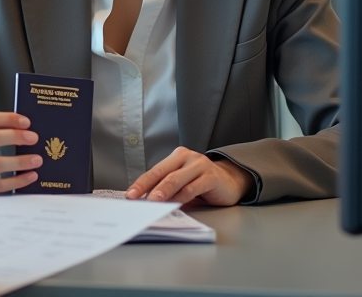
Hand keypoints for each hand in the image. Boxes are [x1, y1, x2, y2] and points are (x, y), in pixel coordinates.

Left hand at [125, 147, 254, 206]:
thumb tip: (147, 203)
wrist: (231, 181)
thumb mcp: (183, 184)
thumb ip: (168, 190)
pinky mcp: (211, 177)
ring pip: (177, 179)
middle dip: (147, 187)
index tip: (130, 195)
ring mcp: (200, 165)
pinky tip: (175, 204)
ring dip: (163, 192)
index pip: (155, 171)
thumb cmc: (203, 183)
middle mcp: (187, 157)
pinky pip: (193, 187)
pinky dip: (182, 196)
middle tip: (136, 198)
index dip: (141, 183)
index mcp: (177, 157)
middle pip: (163, 173)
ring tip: (153, 202)